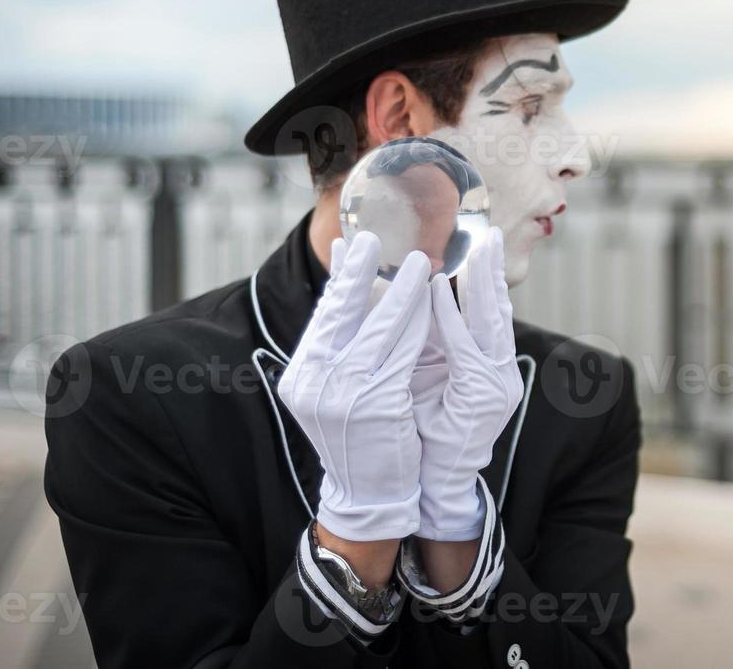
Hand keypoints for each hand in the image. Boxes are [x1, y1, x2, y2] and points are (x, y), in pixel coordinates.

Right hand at [278, 232, 432, 542]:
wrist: (367, 494)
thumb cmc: (358, 435)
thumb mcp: (334, 388)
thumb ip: (337, 345)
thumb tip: (341, 291)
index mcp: (301, 374)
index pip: (323, 315)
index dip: (339, 278)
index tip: (350, 243)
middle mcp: (314, 381)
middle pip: (341, 314)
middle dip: (361, 273)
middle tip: (374, 237)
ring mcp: (342, 394)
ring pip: (378, 329)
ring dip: (401, 292)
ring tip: (418, 261)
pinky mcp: (376, 404)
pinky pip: (402, 352)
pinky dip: (418, 324)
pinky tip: (432, 302)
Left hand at [411, 228, 523, 540]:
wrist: (436, 481)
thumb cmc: (430, 427)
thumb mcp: (431, 374)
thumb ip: (433, 339)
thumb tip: (419, 297)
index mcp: (487, 363)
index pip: (490, 310)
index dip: (486, 276)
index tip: (481, 241)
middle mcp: (499, 369)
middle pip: (498, 309)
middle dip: (493, 270)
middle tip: (489, 233)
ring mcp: (497, 383)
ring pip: (490, 323)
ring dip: (480, 284)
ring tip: (475, 250)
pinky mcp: (483, 396)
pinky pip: (465, 348)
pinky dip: (452, 319)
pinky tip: (439, 294)